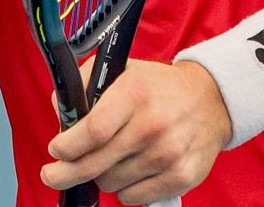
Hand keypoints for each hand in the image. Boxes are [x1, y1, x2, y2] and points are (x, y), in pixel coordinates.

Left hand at [44, 60, 229, 203]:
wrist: (211, 100)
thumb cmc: (157, 87)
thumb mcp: (121, 70)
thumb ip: (84, 84)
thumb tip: (61, 112)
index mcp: (134, 94)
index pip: (93, 130)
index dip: (67, 146)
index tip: (55, 150)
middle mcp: (152, 126)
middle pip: (96, 164)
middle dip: (65, 174)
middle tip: (52, 175)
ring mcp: (168, 155)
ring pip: (111, 183)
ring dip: (101, 175)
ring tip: (110, 158)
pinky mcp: (182, 177)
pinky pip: (134, 197)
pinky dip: (124, 188)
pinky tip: (130, 169)